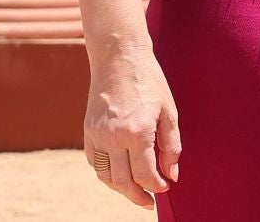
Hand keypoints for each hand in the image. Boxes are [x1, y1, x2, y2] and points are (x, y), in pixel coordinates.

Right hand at [84, 43, 179, 208]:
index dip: (157, 186)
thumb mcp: (169, 111)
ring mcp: (97, 135)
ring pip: (106, 176)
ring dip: (121, 189)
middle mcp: (113, 137)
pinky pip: (94, 162)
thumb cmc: (149, 82)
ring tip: (136, 192)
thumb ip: (171, 146)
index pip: (145, 174)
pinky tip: (120, 174)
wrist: (118, 57)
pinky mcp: (87, 131)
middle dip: (138, 196)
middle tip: (149, 202)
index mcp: (137, 132)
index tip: (166, 187)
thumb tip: (171, 175)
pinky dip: (106, 174)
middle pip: (123, 182)